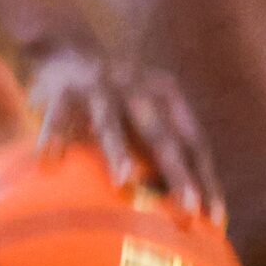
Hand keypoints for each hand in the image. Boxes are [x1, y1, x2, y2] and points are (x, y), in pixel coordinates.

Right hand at [21, 36, 222, 221]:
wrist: (67, 49)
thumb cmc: (113, 98)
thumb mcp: (141, 114)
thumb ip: (157, 151)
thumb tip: (178, 206)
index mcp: (167, 97)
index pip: (193, 141)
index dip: (206, 177)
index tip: (216, 216)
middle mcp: (140, 90)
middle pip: (162, 136)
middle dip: (178, 172)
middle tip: (189, 208)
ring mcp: (102, 88)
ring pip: (111, 122)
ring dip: (118, 151)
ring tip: (123, 182)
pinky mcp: (64, 90)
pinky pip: (58, 116)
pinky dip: (54, 136)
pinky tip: (49, 160)